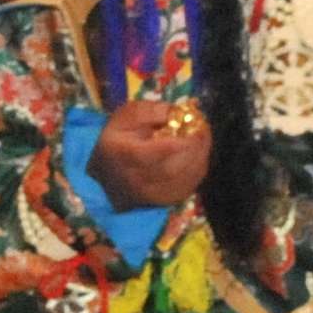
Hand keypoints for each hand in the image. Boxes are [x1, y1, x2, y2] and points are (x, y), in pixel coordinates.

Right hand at [94, 101, 210, 208]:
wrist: (108, 175)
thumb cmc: (118, 140)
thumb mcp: (124, 117)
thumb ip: (147, 111)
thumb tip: (174, 112)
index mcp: (123, 154)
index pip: (151, 153)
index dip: (176, 143)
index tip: (193, 127)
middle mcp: (136, 179)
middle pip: (171, 170)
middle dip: (193, 149)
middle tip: (203, 130)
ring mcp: (151, 195)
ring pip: (183, 181)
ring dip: (199, 159)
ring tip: (204, 139)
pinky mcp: (163, 201)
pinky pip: (187, 187)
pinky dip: (198, 170)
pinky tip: (199, 155)